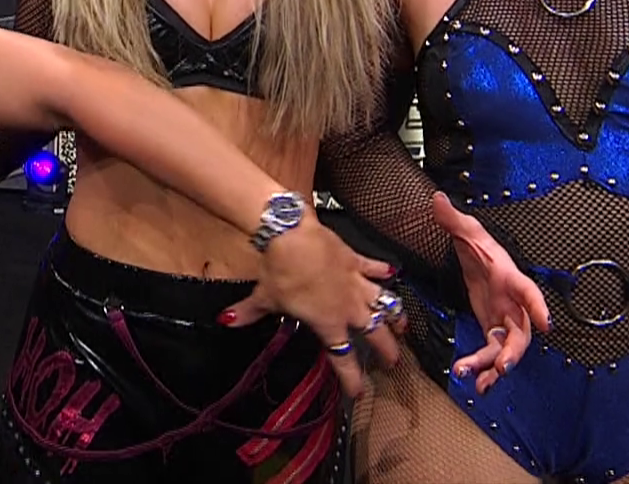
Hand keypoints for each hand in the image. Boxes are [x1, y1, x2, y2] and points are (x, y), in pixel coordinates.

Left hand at [222, 216, 400, 397]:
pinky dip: (383, 271)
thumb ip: (247, 312)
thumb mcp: (263, 297)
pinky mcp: (356, 260)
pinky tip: (393, 273)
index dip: (352, 378)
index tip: (358, 392)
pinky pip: (375, 268)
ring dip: (396, 317)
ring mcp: (356, 283)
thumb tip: (225, 320)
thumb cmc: (280, 272)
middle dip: (386, 351)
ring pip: (386, 304)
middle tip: (391, 362)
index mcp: (328, 324)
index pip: (343, 358)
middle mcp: (348, 308)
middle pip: (376, 335)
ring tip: (403, 327)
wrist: (293, 236)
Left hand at [434, 192, 552, 394]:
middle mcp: (513, 303)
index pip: (528, 290)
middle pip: (522, 331)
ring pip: (507, 349)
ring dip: (493, 367)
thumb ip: (452, 218)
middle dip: (514, 350)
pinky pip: (493, 354)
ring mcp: (505, 320)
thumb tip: (437, 199)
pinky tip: (473, 384)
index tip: (547, 323)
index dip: (537, 306)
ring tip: (478, 384)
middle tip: (503, 366)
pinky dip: (484, 369)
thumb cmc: (480, 245)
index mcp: (510, 277)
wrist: (480, 260)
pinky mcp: (494, 331)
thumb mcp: (465, 230)